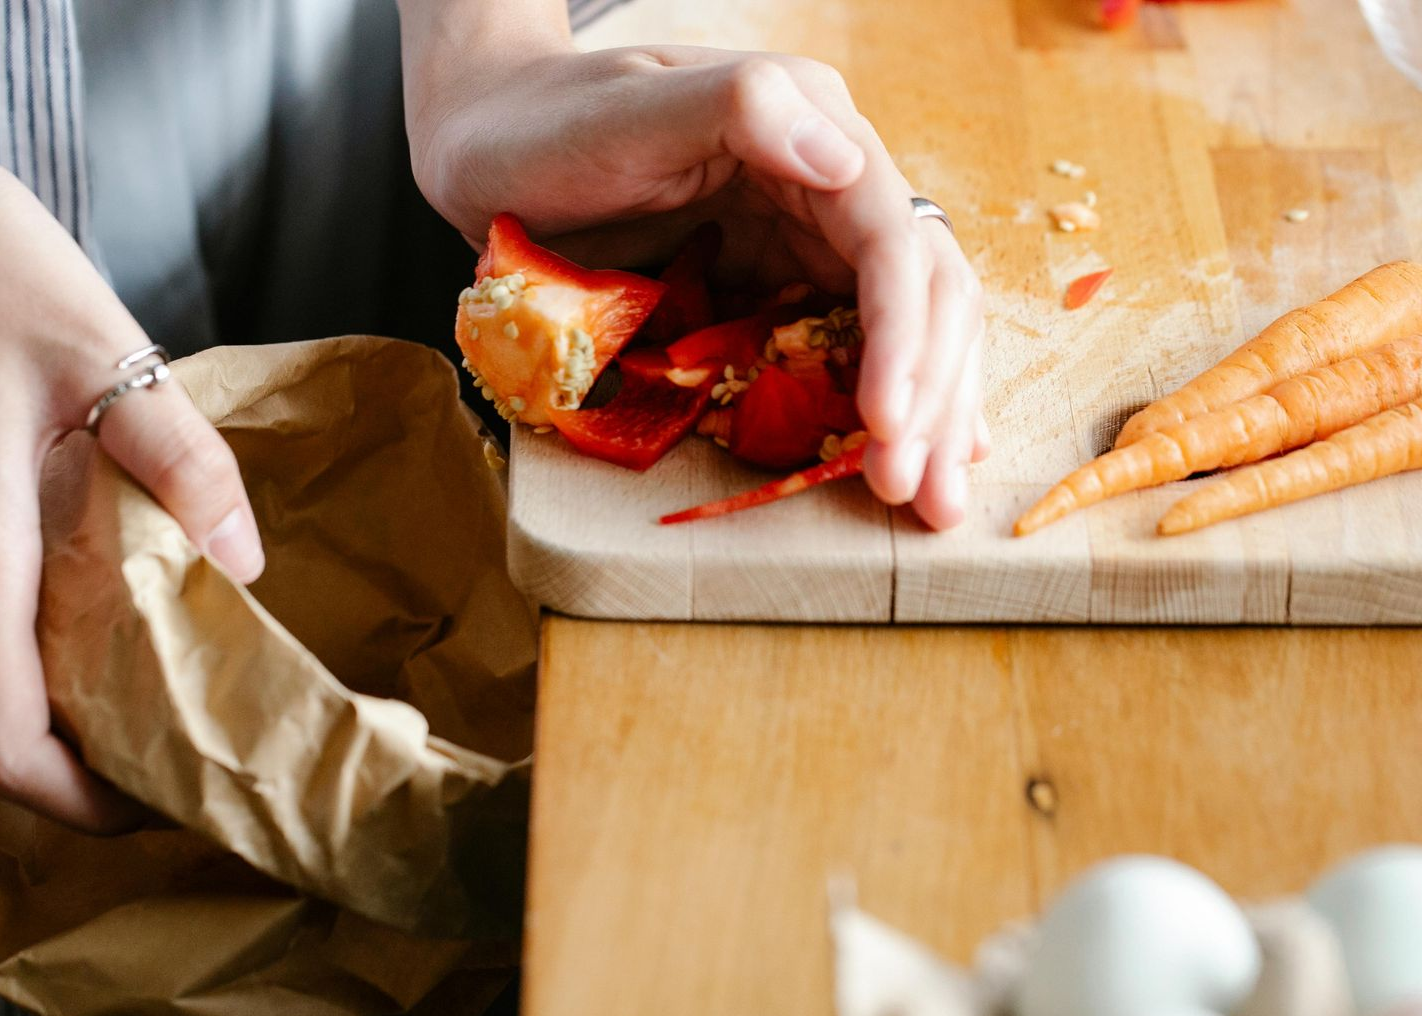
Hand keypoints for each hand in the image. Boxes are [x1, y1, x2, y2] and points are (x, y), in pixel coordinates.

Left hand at [403, 32, 990, 528]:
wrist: (487, 149)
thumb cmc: (547, 124)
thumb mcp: (632, 109)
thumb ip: (741, 109)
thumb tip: (848, 160)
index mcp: (813, 129)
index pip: (892, 241)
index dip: (903, 336)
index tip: (886, 420)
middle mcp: (830, 184)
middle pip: (923, 294)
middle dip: (929, 395)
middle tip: (911, 489)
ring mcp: (806, 241)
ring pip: (906, 329)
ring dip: (928, 415)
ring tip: (934, 500)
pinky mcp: (774, 289)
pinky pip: (849, 351)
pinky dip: (890, 406)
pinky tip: (916, 454)